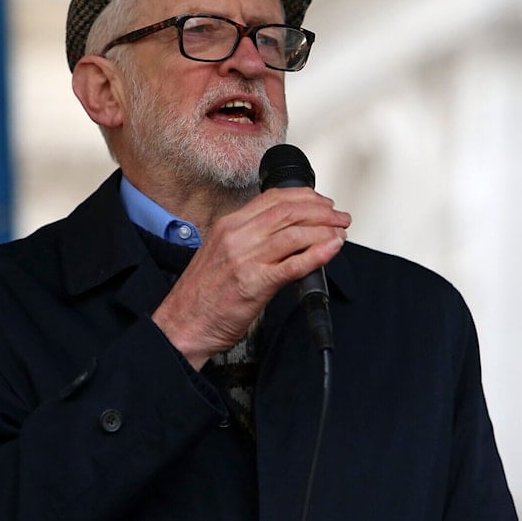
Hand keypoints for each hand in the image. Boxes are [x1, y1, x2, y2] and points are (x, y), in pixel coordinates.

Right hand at [151, 187, 350, 368]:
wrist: (182, 325)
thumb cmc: (200, 296)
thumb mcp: (221, 253)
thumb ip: (248, 240)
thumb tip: (283, 234)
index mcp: (228, 226)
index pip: (273, 199)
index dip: (305, 197)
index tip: (321, 203)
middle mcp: (237, 237)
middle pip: (288, 212)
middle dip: (321, 211)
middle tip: (339, 218)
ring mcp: (246, 259)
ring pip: (295, 234)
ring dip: (325, 230)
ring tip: (340, 233)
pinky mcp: (255, 285)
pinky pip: (293, 264)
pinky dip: (318, 254)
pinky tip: (332, 250)